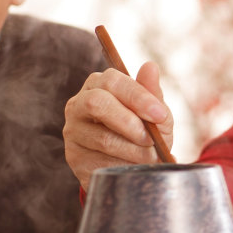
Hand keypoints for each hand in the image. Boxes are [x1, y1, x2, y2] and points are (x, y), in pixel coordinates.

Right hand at [63, 63, 173, 189]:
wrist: (134, 167)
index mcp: (99, 85)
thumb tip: (150, 66)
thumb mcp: (154, 114)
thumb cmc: (145, 133)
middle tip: (151, 139)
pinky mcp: (74, 156)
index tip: (160, 115)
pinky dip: (124, 165)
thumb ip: (152, 93)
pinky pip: (100, 161)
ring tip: (150, 156)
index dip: (138, 97)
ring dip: (134, 150)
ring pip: (102, 138)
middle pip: (97, 103)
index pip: (113, 81)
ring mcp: (73, 130)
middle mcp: (79, 104)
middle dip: (130, 122)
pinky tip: (134, 166)